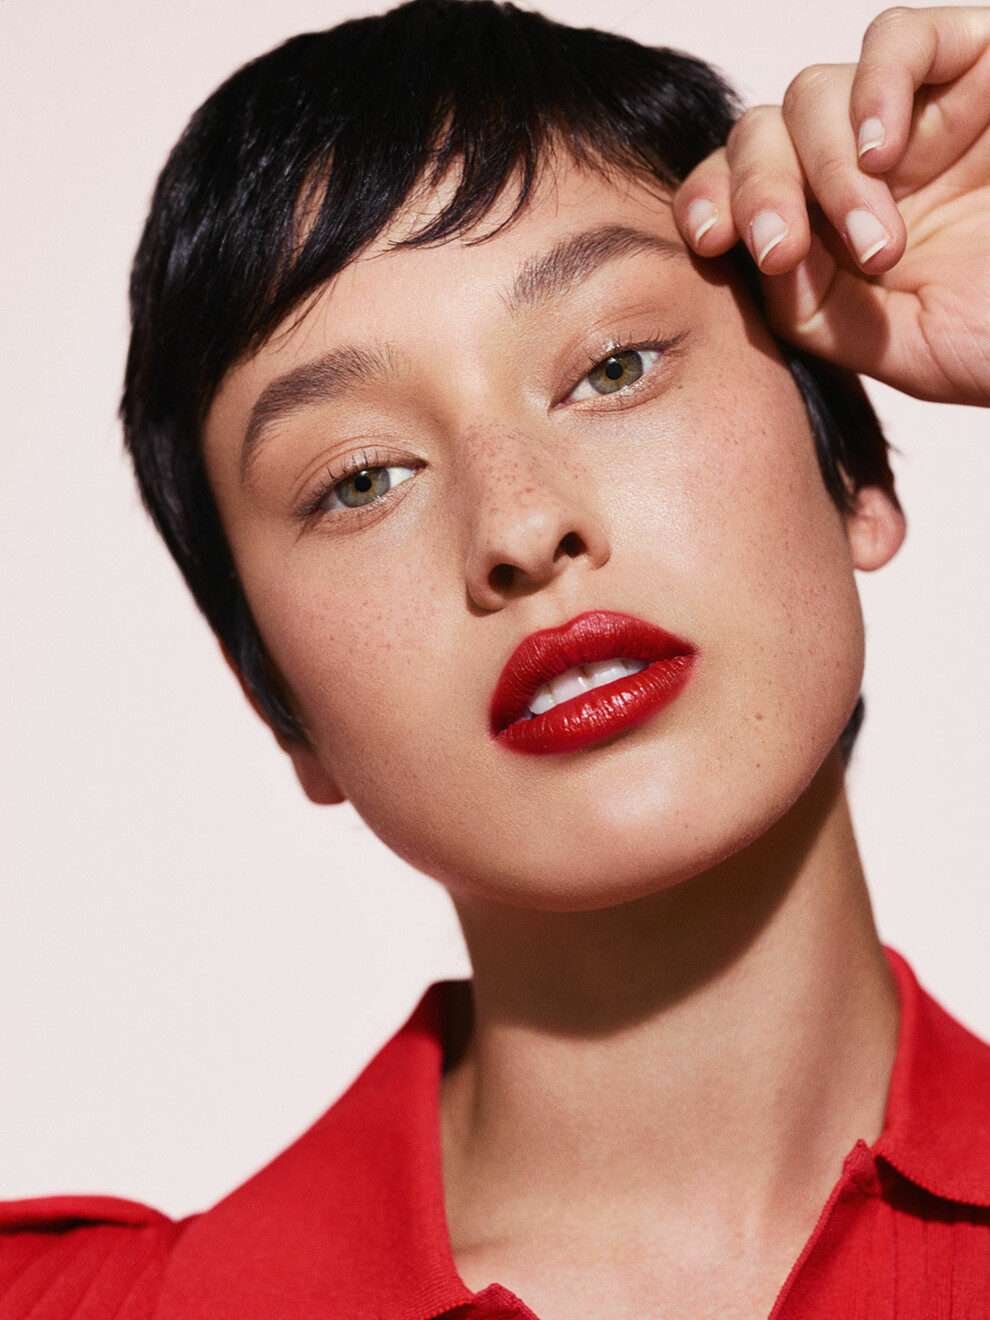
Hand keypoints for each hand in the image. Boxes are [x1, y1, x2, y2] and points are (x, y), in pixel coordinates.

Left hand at [673, 6, 989, 405]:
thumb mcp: (897, 345)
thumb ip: (815, 309)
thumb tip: (752, 259)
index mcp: (829, 229)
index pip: (740, 190)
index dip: (710, 199)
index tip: (708, 241)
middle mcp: (862, 166)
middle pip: (762, 134)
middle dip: (759, 193)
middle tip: (785, 254)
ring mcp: (919, 113)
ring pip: (813, 92)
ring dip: (826, 168)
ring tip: (877, 242)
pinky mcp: (980, 60)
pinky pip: (900, 37)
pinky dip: (878, 88)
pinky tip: (888, 153)